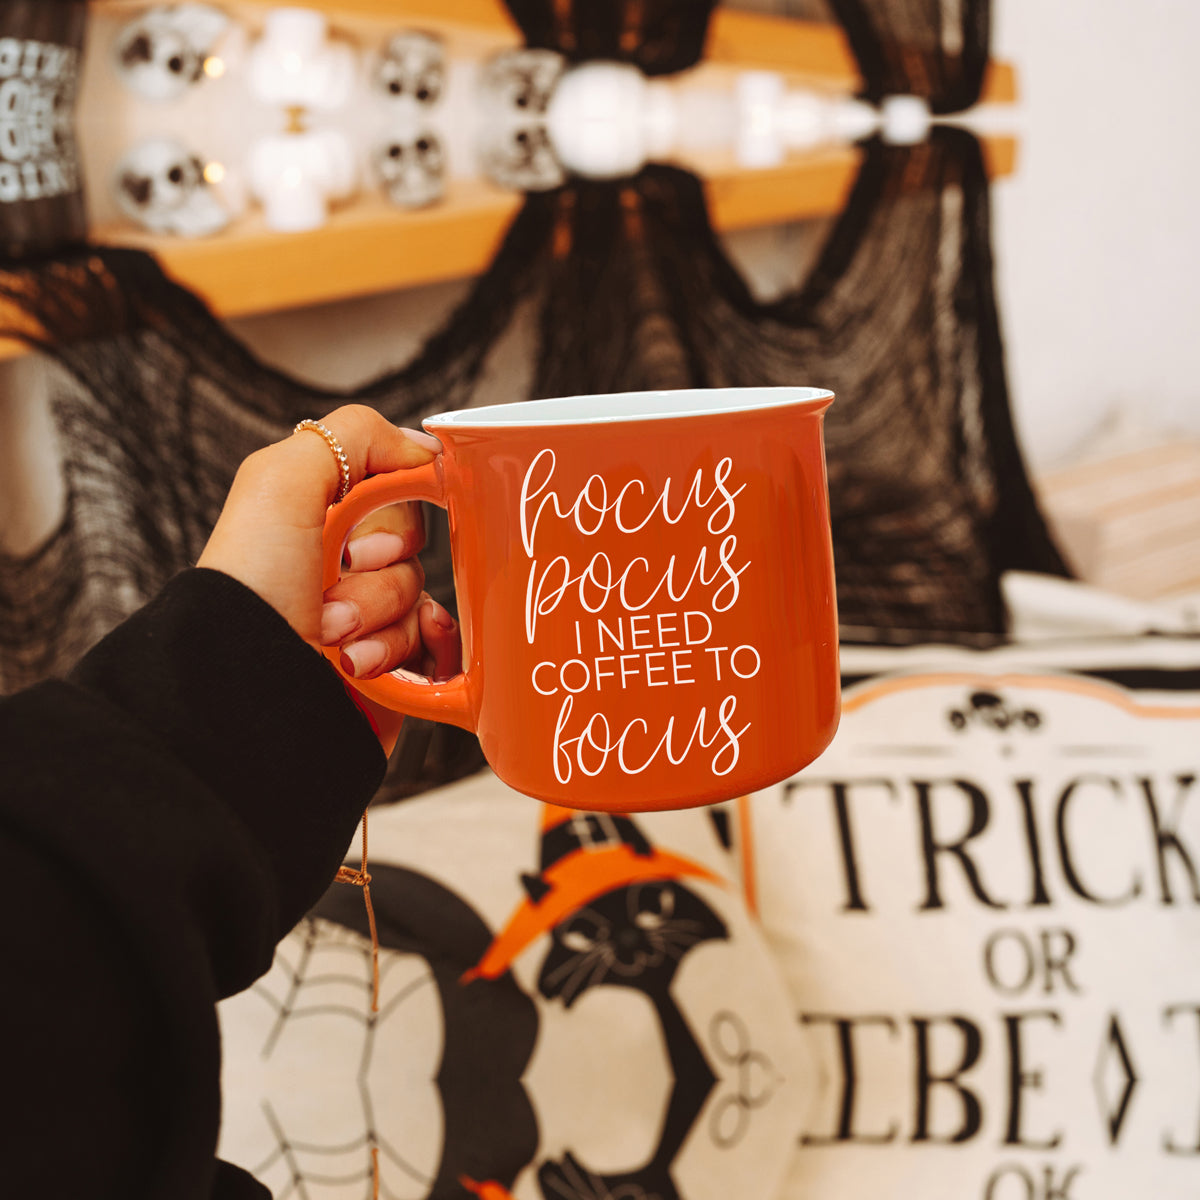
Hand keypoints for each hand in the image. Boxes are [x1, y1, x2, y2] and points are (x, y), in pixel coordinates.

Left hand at [197, 404, 460, 751]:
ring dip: (381, 622)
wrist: (248, 695)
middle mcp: (339, 569)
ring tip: (334, 644)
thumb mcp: (279, 482)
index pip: (396, 495)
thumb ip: (353, 435)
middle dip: (378, 578)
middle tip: (332, 599)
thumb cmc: (250, 591)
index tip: (357, 545)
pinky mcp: (392, 669)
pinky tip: (382, 659)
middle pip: (412, 552)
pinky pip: (440, 648)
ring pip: (422, 600)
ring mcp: (368, 621)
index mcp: (315, 522)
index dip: (391, 518)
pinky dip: (422, 651)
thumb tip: (425, 448)